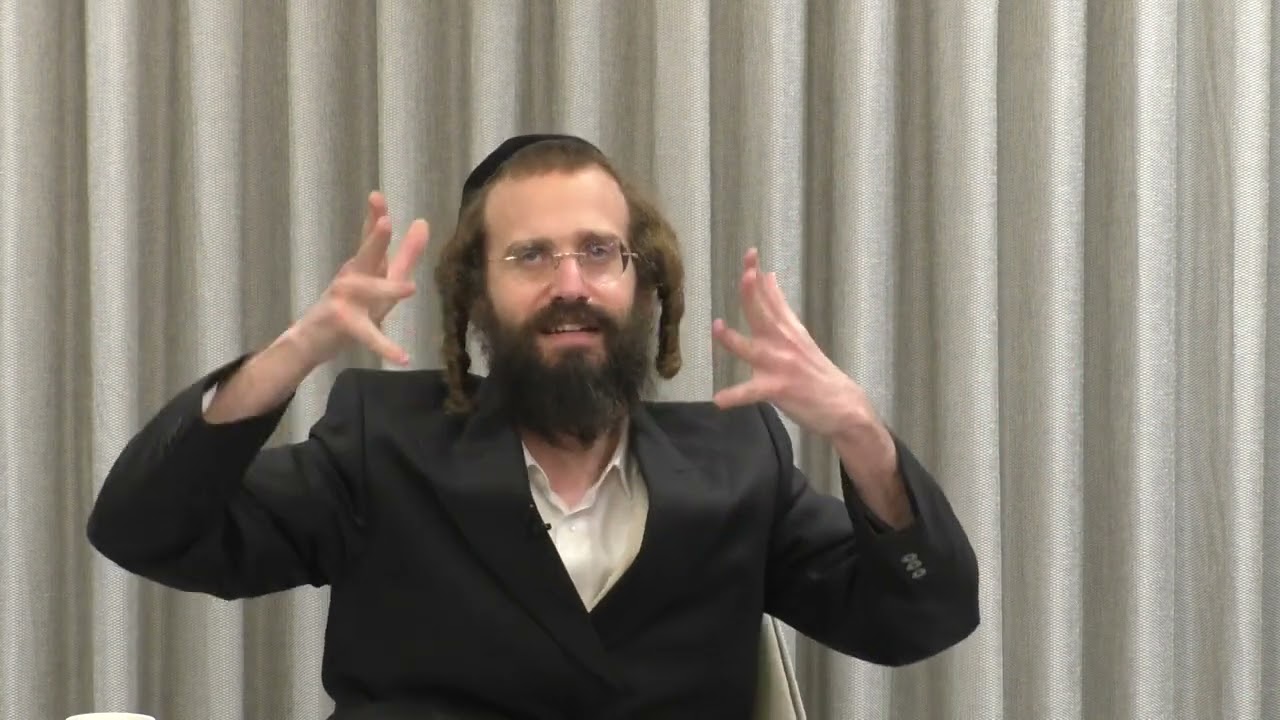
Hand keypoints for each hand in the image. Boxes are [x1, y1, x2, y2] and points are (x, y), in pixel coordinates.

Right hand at [293, 191, 428, 366]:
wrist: (312, 340)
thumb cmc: (351, 307)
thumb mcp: (382, 279)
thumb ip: (405, 254)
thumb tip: (423, 222)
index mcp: (363, 267)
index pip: (370, 238)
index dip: (374, 217)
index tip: (376, 196)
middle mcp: (352, 278)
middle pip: (364, 256)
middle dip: (374, 240)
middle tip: (384, 222)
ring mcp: (345, 301)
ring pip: (366, 291)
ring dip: (387, 288)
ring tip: (411, 288)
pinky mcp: (343, 324)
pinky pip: (368, 336)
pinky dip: (385, 347)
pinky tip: (402, 357)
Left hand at [713, 249, 906, 523]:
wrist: (844, 406)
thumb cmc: (816, 371)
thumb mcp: (799, 334)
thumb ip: (780, 308)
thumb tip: (769, 278)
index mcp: (788, 330)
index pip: (771, 297)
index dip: (759, 276)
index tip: (750, 253)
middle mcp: (783, 343)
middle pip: (763, 314)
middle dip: (753, 294)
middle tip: (747, 274)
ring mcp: (781, 366)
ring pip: (751, 349)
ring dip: (733, 339)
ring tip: (717, 326)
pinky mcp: (779, 389)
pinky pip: (751, 393)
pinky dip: (735, 396)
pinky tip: (719, 399)